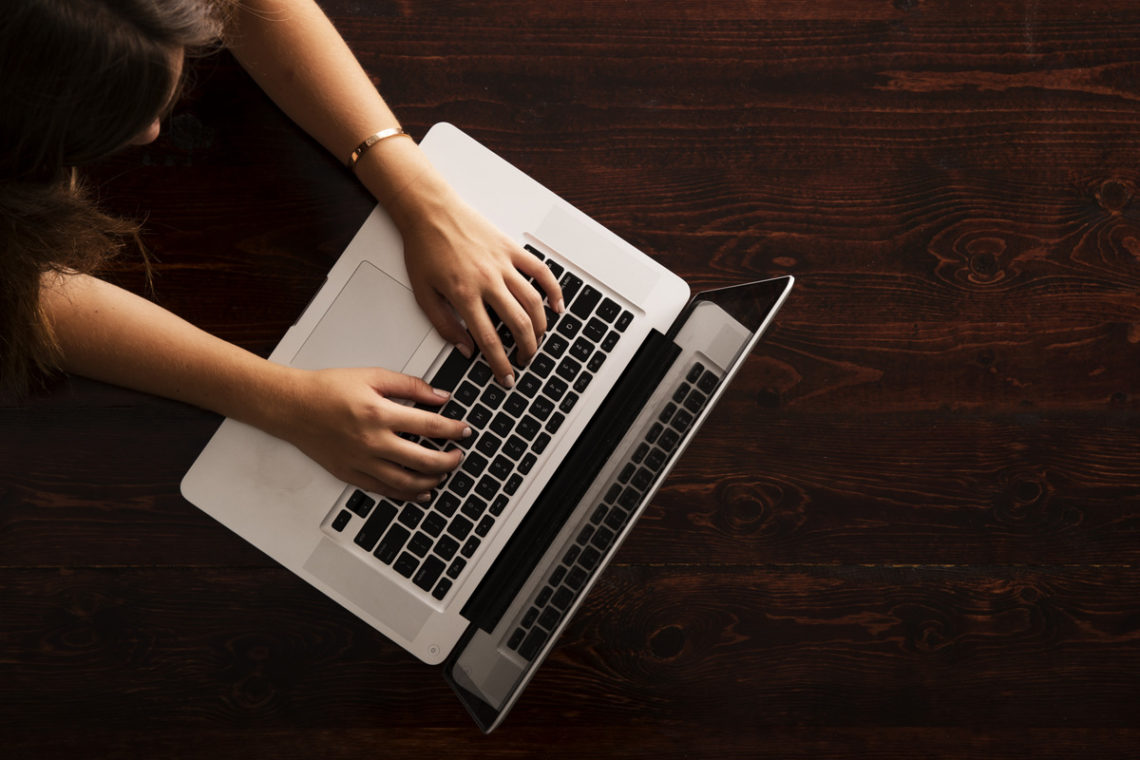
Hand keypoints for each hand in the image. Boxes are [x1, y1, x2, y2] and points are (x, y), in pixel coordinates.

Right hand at [272, 366, 469, 499]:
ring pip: (406, 482)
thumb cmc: (327, 389)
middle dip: (449, 460)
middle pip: (424, 460)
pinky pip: (384, 491)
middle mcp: (372, 442)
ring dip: (432, 481)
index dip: (454, 430)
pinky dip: (406, 495)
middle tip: (459, 455)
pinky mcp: (350, 474)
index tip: (465, 431)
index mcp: (379, 414)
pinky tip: (420, 492)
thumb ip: (410, 386)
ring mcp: (361, 462)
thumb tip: (440, 396)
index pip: (430, 427)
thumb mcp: (372, 375)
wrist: (292, 406)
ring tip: (444, 474)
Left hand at [396, 182, 563, 387]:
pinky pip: (540, 272)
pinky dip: (553, 290)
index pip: (489, 340)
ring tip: (538, 340)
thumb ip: (444, 325)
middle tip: (525, 361)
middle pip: (518, 324)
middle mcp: (487, 280)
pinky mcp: (511, 249)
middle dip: (526, 349)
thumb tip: (465, 348)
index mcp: (464, 294)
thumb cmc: (424, 247)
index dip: (500, 364)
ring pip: (533, 302)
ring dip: (540, 327)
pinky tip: (556, 306)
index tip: (506, 377)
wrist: (429, 210)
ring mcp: (503, 264)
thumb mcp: (423, 293)